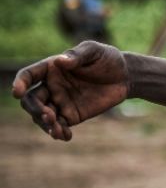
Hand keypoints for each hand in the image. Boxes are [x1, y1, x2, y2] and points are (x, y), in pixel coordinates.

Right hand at [11, 40, 127, 140]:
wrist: (125, 76)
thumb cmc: (107, 59)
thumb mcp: (94, 51)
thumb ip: (78, 55)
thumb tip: (61, 61)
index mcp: (51, 69)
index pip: (28, 76)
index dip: (19, 83)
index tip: (17, 92)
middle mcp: (51, 86)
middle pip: (31, 100)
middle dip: (35, 109)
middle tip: (49, 115)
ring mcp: (60, 102)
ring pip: (42, 116)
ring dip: (45, 124)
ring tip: (57, 130)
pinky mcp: (71, 115)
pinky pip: (59, 126)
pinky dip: (59, 132)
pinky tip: (65, 136)